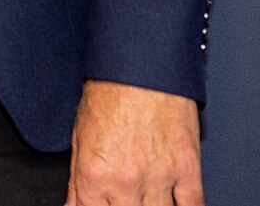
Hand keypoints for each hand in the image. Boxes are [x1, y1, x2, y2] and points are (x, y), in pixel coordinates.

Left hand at [67, 80, 201, 205]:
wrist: (139, 67)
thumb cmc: (109, 94)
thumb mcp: (79, 136)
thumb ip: (77, 180)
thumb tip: (72, 205)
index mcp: (94, 174)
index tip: (102, 205)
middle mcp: (125, 181)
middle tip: (126, 200)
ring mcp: (158, 178)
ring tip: (146, 200)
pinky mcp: (187, 169)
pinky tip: (177, 205)